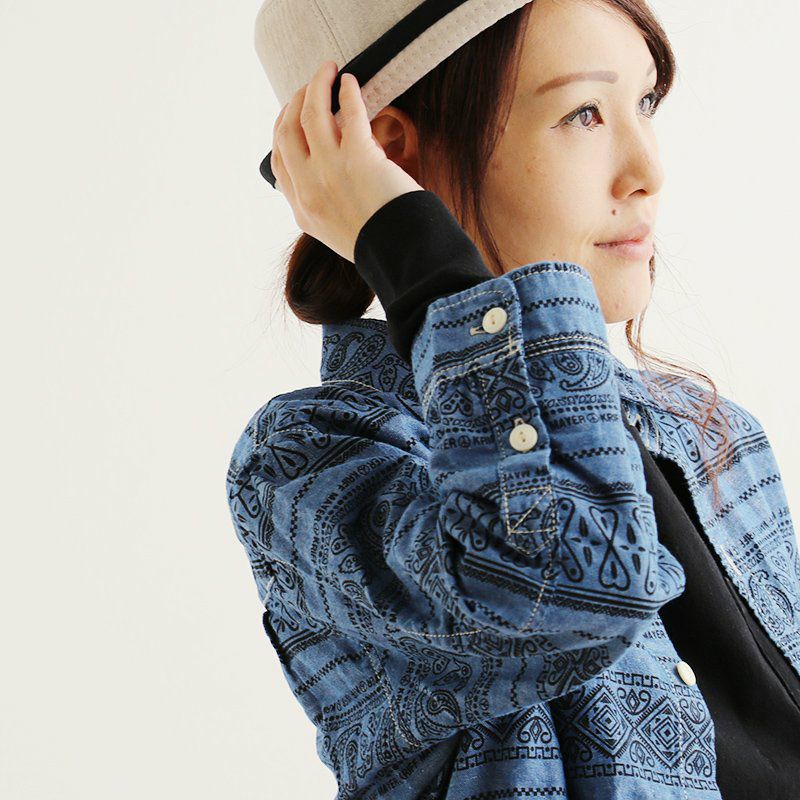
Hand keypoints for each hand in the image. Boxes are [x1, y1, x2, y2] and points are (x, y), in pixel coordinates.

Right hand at [270, 60, 424, 262]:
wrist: (403, 254)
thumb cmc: (380, 242)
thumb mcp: (337, 231)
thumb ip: (324, 203)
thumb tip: (325, 171)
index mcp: (302, 210)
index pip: (279, 160)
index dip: (283, 128)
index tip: (293, 113)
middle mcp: (309, 189)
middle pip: (287, 131)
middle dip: (296, 101)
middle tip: (310, 86)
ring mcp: (330, 172)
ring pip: (310, 114)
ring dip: (317, 85)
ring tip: (328, 70)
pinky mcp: (358, 158)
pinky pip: (347, 113)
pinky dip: (346, 91)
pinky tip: (349, 81)